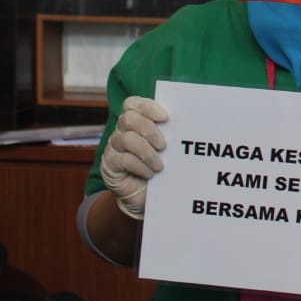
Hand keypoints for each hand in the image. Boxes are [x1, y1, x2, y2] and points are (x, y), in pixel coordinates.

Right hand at [99, 96, 168, 219]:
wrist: (146, 196)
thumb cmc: (160, 168)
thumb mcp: (167, 148)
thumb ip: (171, 133)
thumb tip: (191, 120)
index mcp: (135, 122)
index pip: (132, 104)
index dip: (148, 107)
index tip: (165, 117)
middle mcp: (121, 131)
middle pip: (128, 118)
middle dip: (150, 130)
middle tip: (164, 146)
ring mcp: (113, 148)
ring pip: (126, 139)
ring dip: (147, 152)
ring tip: (160, 165)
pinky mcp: (109, 166)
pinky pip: (123, 160)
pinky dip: (140, 166)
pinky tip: (150, 174)